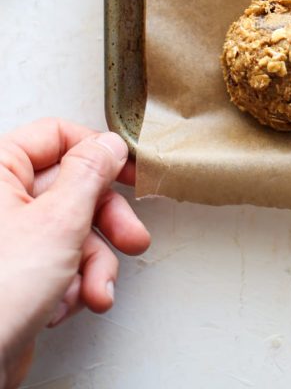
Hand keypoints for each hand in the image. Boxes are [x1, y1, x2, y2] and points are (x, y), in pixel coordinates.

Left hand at [0, 118, 150, 388]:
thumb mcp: (58, 221)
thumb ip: (90, 174)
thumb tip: (109, 145)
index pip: (56, 136)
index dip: (98, 152)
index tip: (129, 171)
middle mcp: (0, 200)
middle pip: (71, 187)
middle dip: (106, 221)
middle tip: (129, 235)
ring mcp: (8, 239)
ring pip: (71, 230)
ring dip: (93, 263)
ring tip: (97, 288)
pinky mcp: (15, 274)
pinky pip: (58, 263)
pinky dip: (72, 284)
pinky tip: (63, 304)